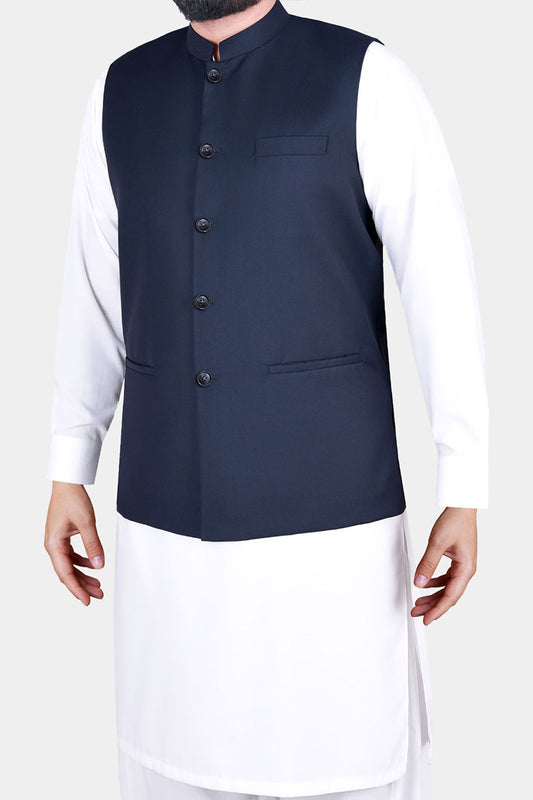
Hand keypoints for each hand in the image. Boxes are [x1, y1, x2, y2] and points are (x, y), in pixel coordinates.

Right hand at [44, 482, 104, 605]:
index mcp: (54, 544)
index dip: (76, 589)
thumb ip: (93, 545)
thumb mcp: (87, 523)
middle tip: (98, 595)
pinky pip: (72, 556)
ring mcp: (57, 542)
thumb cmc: (72, 499)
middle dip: (82, 586)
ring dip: (83, 576)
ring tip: (98, 585)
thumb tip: (99, 565)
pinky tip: (94, 567)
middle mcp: (53, 545)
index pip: (65, 573)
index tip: (86, 601)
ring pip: (70, 566)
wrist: (67, 484)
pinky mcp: (62, 538)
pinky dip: (83, 563)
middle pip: (67, 573)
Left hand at [411, 507, 476, 624]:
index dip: (438, 610)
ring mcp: (463, 566)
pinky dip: (434, 583)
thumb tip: (418, 582)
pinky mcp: (457, 561)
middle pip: (449, 595)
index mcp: (466, 569)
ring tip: (419, 602)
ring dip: (433, 596)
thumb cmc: (455, 522)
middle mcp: (466, 570)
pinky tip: (424, 584)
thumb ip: (427, 564)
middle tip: (417, 612)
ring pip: (447, 588)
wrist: (461, 508)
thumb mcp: (437, 543)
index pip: (450, 596)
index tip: (427, 619)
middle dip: (432, 605)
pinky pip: (446, 578)